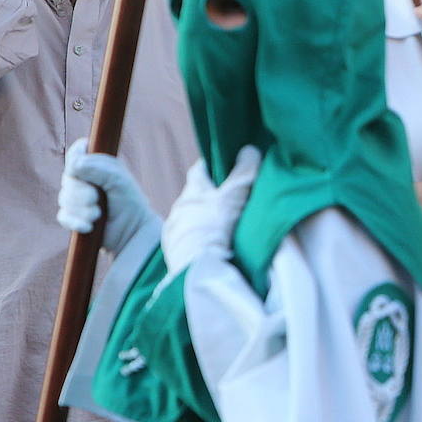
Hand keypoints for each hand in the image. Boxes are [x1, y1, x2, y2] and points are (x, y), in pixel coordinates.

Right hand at [57, 139, 159, 254]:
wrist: (132, 232)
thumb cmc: (129, 201)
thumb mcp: (118, 180)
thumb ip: (98, 169)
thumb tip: (73, 166)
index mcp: (96, 164)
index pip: (77, 152)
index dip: (76, 157)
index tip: (81, 168)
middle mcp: (85, 179)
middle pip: (67, 178)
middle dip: (81, 191)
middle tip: (97, 198)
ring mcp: (77, 198)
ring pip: (64, 198)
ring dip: (82, 209)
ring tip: (99, 215)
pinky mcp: (73, 216)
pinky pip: (63, 216)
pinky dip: (76, 222)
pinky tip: (89, 227)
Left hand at [161, 147, 262, 273]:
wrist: (198, 271)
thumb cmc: (218, 228)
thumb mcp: (237, 196)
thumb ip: (245, 171)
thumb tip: (249, 150)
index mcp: (193, 190)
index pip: (199, 170)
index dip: (213, 167)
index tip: (226, 168)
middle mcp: (179, 208)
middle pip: (195, 197)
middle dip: (210, 199)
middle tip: (230, 204)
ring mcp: (174, 232)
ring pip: (190, 220)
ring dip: (203, 223)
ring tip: (222, 232)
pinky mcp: (172, 254)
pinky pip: (186, 242)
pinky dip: (197, 242)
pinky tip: (210, 250)